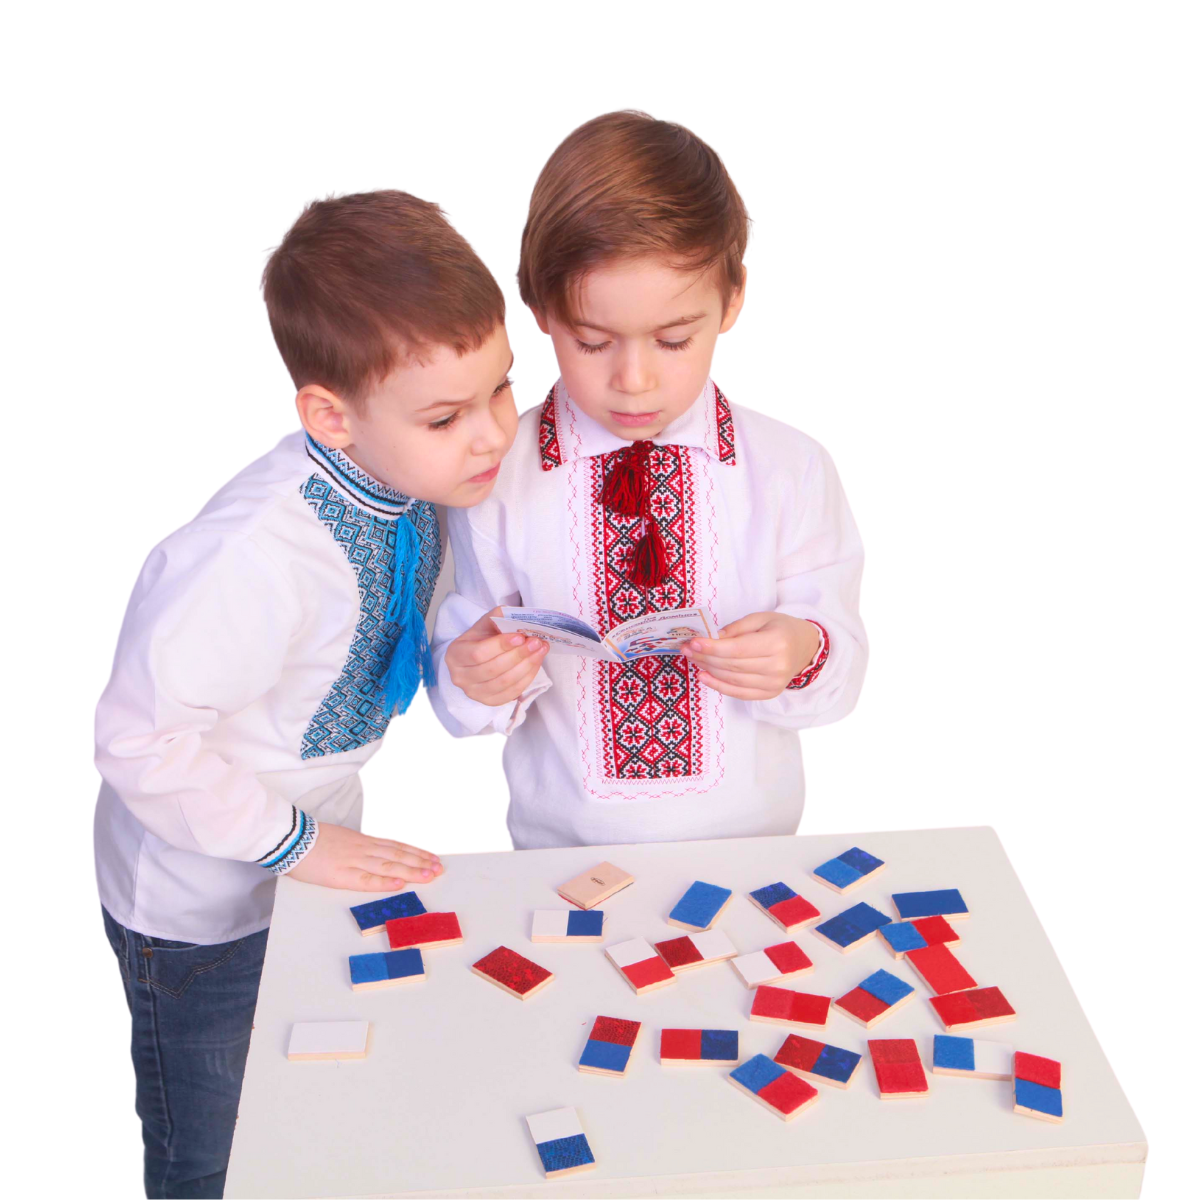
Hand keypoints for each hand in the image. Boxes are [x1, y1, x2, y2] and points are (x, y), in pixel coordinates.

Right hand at [286, 823, 443, 890]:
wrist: (290, 838)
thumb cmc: (311, 841)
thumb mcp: (341, 840)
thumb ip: (357, 847)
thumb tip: (372, 855)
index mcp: (363, 842)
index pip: (395, 846)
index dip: (416, 853)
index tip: (433, 858)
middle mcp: (363, 849)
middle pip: (397, 855)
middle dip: (420, 862)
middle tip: (439, 869)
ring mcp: (353, 861)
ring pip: (388, 866)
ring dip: (411, 871)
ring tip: (429, 875)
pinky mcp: (341, 874)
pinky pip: (366, 879)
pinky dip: (384, 882)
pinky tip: (400, 884)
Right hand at [445, 607, 547, 704]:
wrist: (476, 658)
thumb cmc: (481, 639)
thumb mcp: (484, 624)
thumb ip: (498, 617)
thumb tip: (517, 615)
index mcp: (455, 655)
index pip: (478, 653)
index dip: (500, 646)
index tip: (520, 636)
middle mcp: (460, 677)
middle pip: (493, 669)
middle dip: (518, 655)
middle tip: (536, 642)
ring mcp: (474, 693)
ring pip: (504, 682)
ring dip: (526, 666)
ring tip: (540, 650)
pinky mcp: (489, 701)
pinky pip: (511, 693)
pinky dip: (527, 678)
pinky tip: (536, 663)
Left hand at [682, 612, 819, 699]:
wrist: (805, 647)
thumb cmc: (782, 629)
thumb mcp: (761, 618)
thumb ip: (737, 628)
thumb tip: (713, 637)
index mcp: (777, 643)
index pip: (737, 649)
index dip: (713, 648)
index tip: (693, 643)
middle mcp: (777, 666)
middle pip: (732, 665)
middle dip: (706, 657)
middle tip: (687, 649)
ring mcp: (774, 683)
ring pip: (733, 680)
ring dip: (709, 670)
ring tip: (693, 659)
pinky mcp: (770, 694)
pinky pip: (739, 693)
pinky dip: (719, 686)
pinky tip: (704, 676)